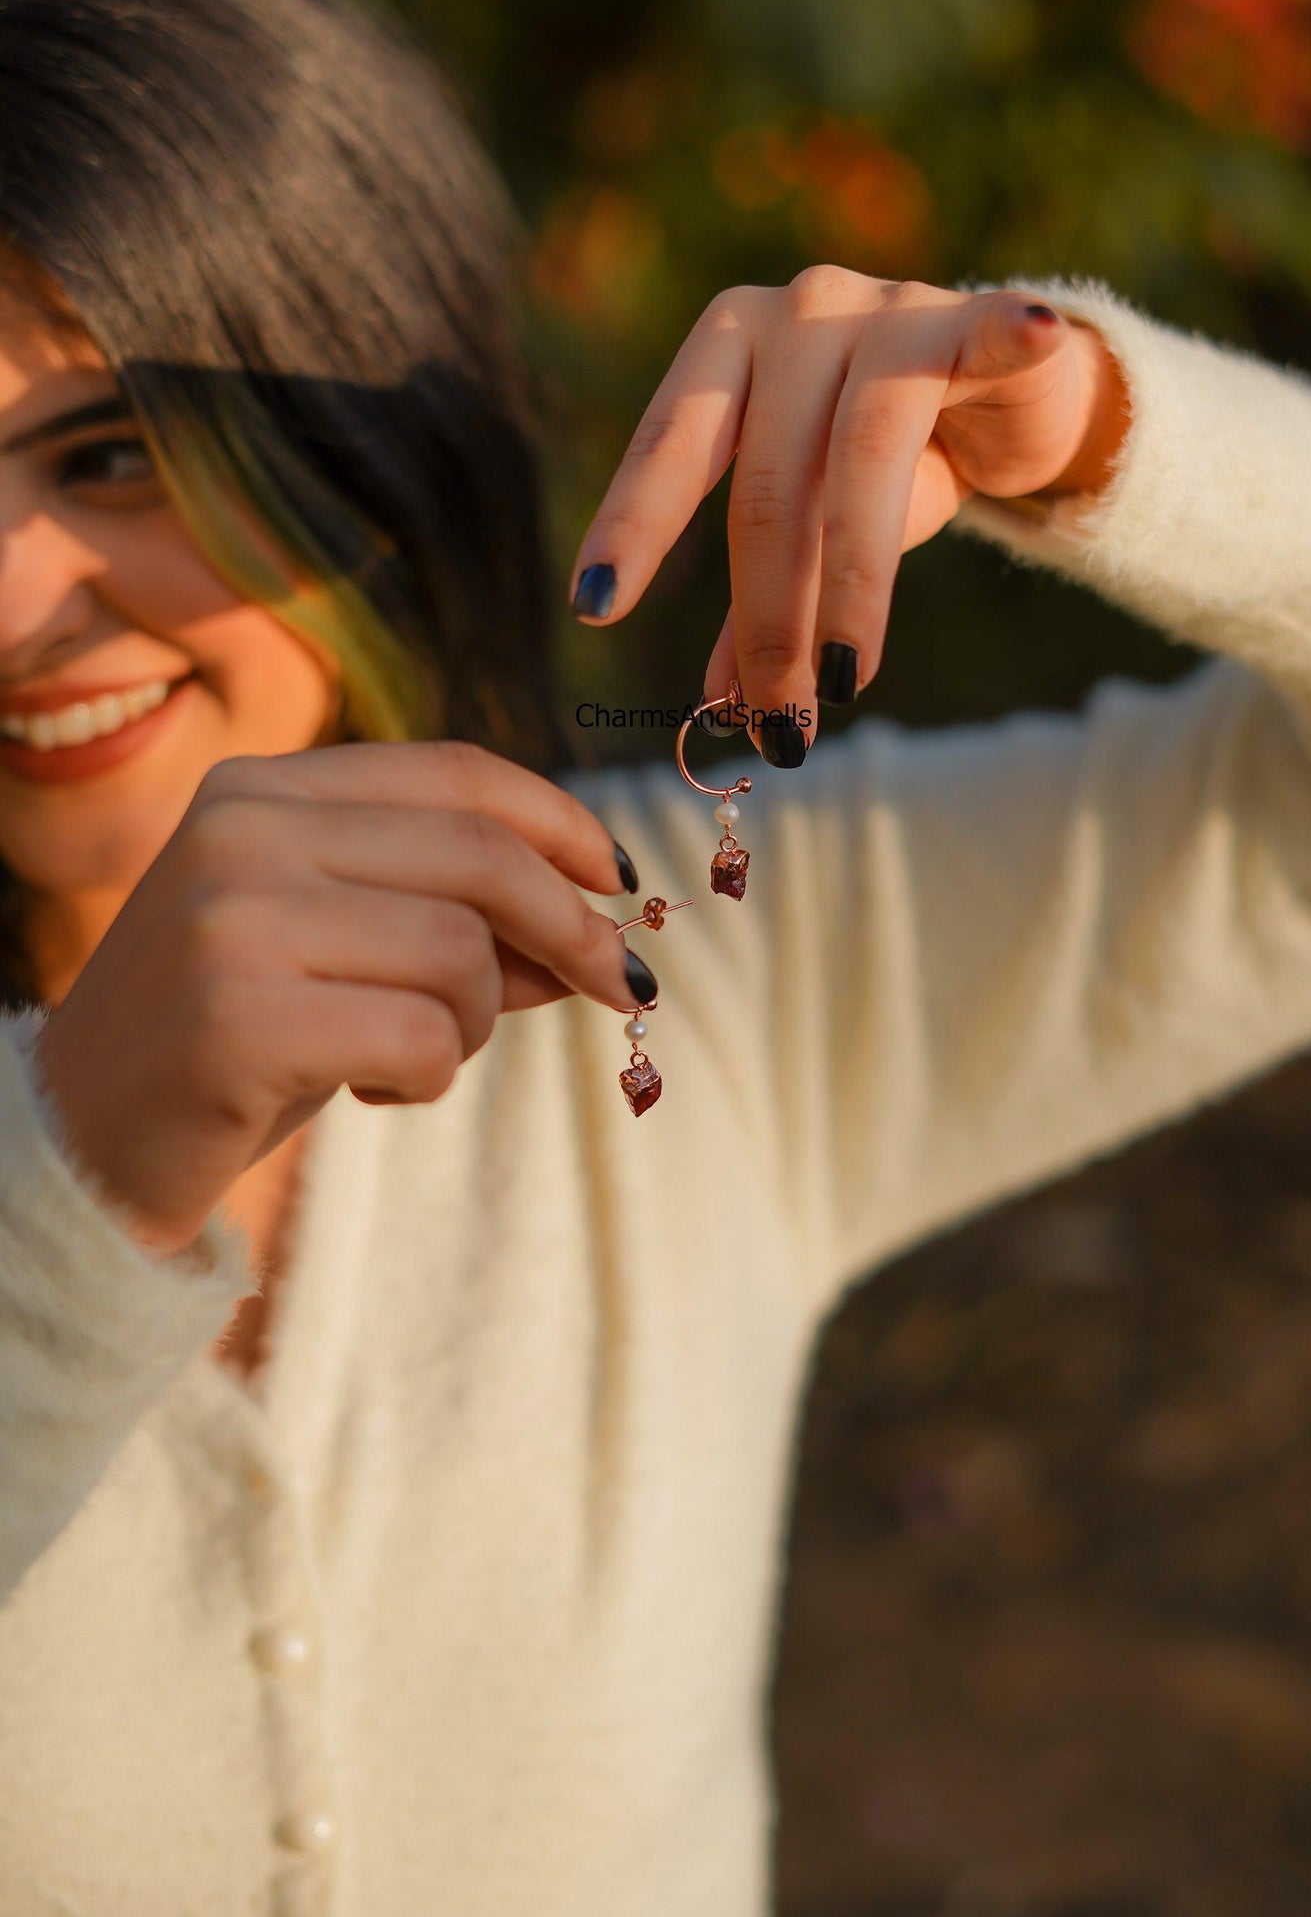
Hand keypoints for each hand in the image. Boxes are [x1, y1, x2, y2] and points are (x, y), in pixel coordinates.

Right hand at [32, 741, 648, 1259]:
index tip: (620, 881)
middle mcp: (242, 831)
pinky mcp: (237, 1016)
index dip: (560, 824)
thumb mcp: (344, 956)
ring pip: (459, 952)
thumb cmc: (236, 1042)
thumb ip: (457, 925)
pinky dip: (431, 1076)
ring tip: (418, 1055)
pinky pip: (421, 1037)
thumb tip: (600, 925)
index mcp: (263, 790)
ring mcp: (232, 918)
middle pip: (479, 854)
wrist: (83, 1143)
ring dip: (476, 1022)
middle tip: (616, 985)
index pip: (455, 773)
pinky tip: (375, 1089)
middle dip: (572, 925)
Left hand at [568, 272, 1129, 757]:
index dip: (634, 525)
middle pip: (768, 485)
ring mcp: (888, 308)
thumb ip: (764, 602)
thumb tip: (722, 712)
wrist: (1006, 384)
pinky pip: (994, 336)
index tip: (595, 604)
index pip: (671, 443)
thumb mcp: (817, 528)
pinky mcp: (975, 318)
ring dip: (851, 589)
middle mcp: (798, 312)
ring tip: (844, 685)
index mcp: (729, 345)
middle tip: (779, 723)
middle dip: (769, 621)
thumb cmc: (891, 455)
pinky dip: (1012, 339)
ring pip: (859, 458)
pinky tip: (1036, 338)